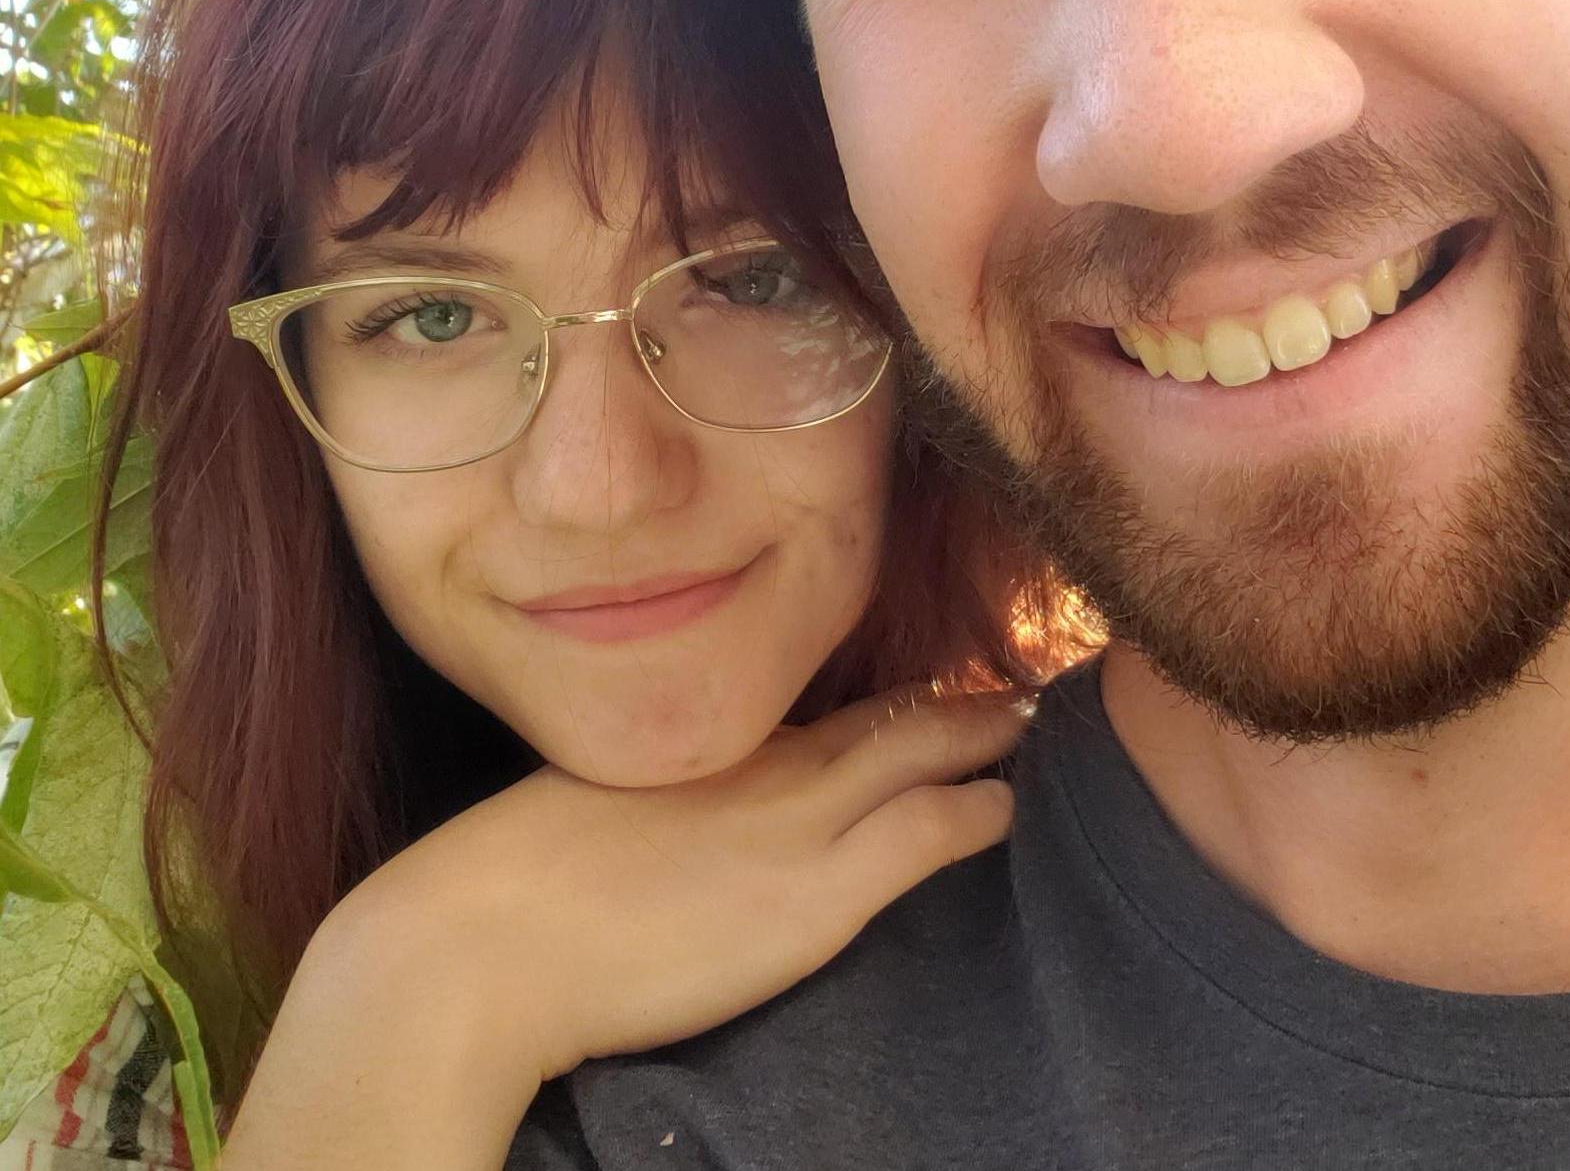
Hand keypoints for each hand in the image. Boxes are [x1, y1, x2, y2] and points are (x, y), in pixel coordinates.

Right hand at [221, 687, 1029, 1169]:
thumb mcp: (586, 809)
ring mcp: (795, 823)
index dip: (886, 700)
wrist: (480, 946)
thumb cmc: (505, 889)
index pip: (823, 709)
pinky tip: (1005, 809)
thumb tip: (663, 824)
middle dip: (956, 701)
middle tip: (1010, 690)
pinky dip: (975, 812)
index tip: (929, 690)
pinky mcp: (816, 895)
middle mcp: (761, 765)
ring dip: (981, 738)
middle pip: (888, 714)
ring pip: (920, 752)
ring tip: (1023, 727)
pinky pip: (926, 832)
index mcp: (705, 746)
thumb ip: (648, 800)